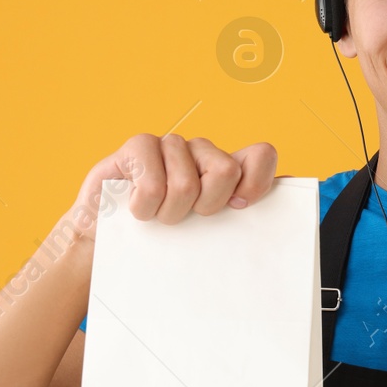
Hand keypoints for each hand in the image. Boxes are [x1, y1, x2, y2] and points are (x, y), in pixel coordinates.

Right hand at [64, 134, 277, 240]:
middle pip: (226, 171)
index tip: (239, 208)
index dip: (257, 182)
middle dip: (206, 206)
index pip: (261, 155)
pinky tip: (135, 207)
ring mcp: (170, 145)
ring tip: (156, 216)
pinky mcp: (139, 145)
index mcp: (224, 169)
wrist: (106, 241)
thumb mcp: (206, 234)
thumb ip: (239, 219)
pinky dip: (144, 207)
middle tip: (188, 218)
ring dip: (168, 213)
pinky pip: (153, 184)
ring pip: (185, 184)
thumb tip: (279, 204)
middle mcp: (201, 152)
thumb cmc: (162, 240)